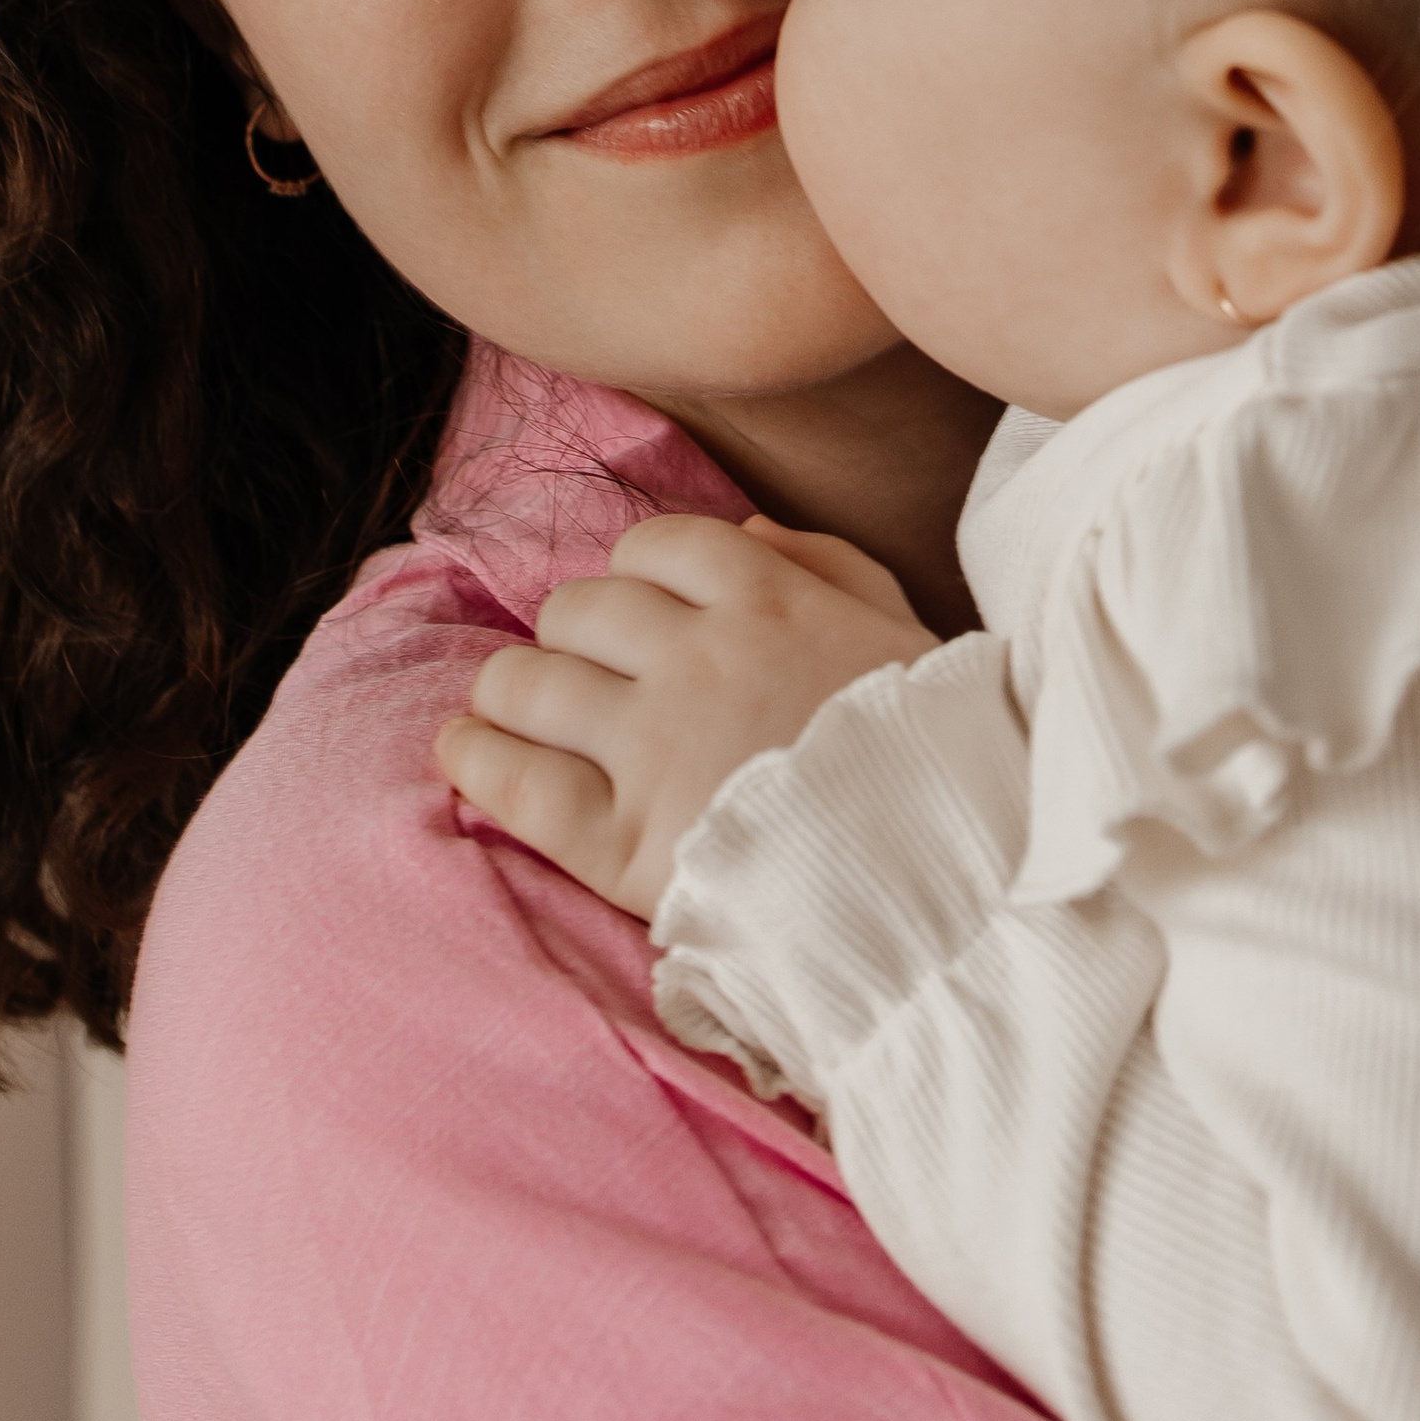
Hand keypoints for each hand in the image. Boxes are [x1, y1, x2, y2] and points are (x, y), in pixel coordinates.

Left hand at [434, 513, 937, 917]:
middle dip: (575, 635)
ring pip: (529, 680)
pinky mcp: (626, 843)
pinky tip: (462, 749)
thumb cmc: (950, 764)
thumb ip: (830, 566)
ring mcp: (655, 748)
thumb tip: (748, 529)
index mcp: (772, 600)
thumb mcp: (912, 634)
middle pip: (581, 609)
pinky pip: (518, 782)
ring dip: (512, 689)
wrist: (957, 891)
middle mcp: (700, 657)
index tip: (642, 612)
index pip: (660, 547)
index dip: (638, 577)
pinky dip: (477, 758)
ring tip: (509, 709)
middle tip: (585, 676)